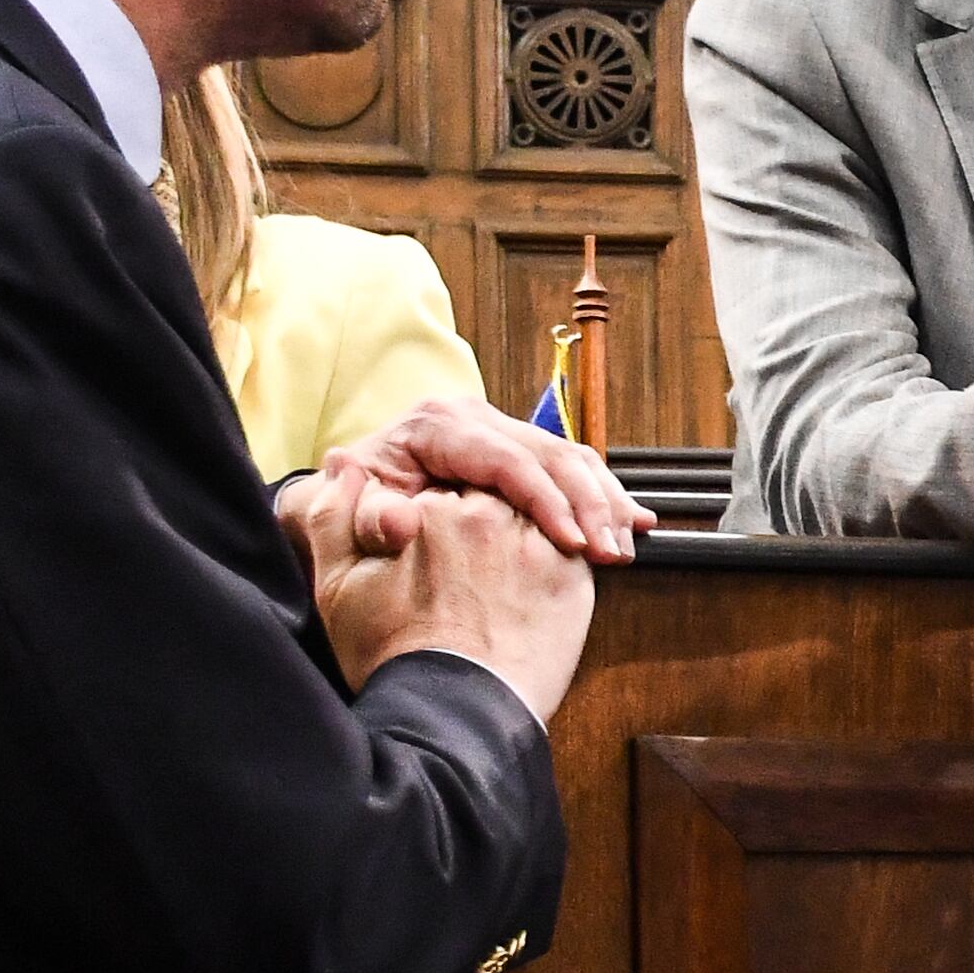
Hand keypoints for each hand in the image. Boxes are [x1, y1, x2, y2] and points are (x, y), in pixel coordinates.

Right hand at [297, 479, 596, 719]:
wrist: (452, 714)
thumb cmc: (392, 657)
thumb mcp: (338, 586)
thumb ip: (335, 515)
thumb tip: (344, 463)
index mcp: (427, 507)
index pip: (441, 488)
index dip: (437, 521)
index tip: (432, 557)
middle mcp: (483, 514)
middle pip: (490, 497)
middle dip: (483, 526)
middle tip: (469, 581)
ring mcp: (532, 541)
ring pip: (533, 519)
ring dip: (523, 543)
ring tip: (498, 595)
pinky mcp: (570, 573)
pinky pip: (570, 547)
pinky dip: (557, 562)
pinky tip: (531, 600)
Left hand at [316, 393, 642, 562]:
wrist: (347, 508)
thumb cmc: (348, 518)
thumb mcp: (342, 521)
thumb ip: (361, 520)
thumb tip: (398, 520)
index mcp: (436, 425)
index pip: (508, 461)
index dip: (547, 503)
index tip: (572, 545)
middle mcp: (471, 419)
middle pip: (550, 454)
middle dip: (589, 504)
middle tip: (611, 552)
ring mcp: (496, 433)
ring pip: (569, 458)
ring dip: (604, 501)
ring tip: (624, 546)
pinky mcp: (515, 452)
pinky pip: (570, 467)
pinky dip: (602, 495)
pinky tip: (631, 523)